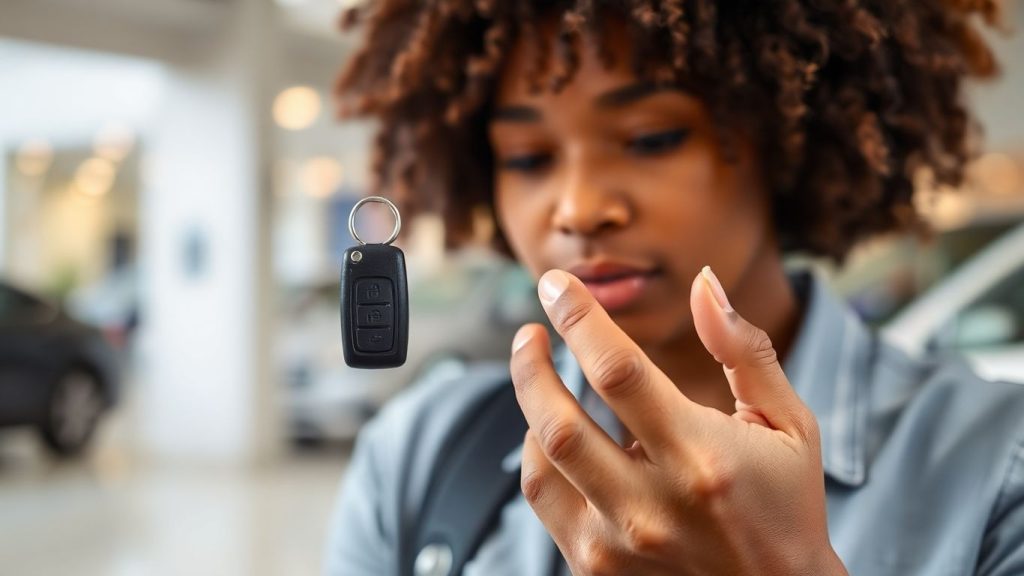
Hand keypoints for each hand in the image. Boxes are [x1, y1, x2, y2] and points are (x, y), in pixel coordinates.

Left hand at [510, 267, 846, 575]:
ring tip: (538, 376)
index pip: (619, 372)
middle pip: (559, 422)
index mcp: (702, 458)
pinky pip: (542, 500)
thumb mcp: (789, 424)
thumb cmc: (786, 504)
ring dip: (530, 407)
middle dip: (530, 365)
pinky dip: (538, 456)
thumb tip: (702, 283)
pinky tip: (552, 431)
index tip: (557, 285)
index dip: (579, 319)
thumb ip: (744, 351)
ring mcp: (618, 543)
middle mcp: (652, 506)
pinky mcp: (597, 568)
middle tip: (528, 332)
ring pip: (541, 463)